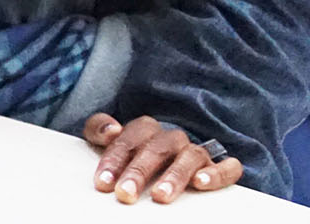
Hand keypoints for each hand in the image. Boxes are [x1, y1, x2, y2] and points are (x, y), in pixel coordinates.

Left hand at [84, 114, 243, 203]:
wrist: (167, 157)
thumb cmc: (134, 152)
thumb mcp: (110, 140)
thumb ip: (98, 129)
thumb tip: (110, 131)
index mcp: (146, 130)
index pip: (128, 140)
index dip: (114, 160)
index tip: (103, 182)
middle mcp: (172, 139)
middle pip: (156, 148)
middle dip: (139, 172)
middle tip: (125, 193)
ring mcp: (196, 152)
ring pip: (189, 156)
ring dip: (174, 176)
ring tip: (160, 196)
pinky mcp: (219, 166)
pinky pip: (227, 167)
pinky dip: (217, 173)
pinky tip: (201, 183)